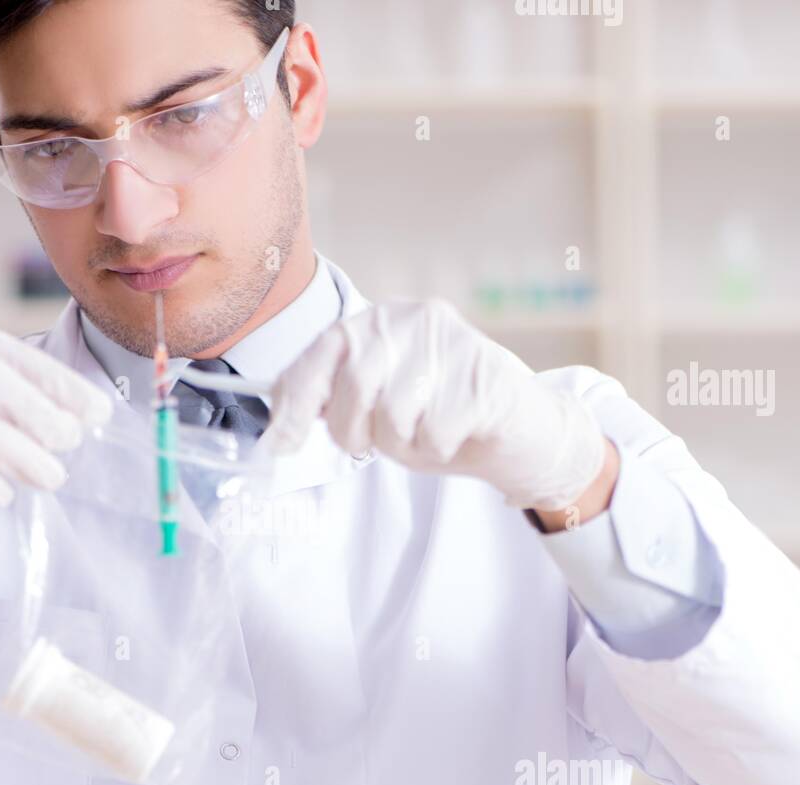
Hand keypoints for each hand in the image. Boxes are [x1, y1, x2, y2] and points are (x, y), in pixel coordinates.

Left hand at [263, 298, 607, 512]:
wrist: (520, 430)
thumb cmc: (439, 417)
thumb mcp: (377, 406)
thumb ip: (332, 402)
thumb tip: (279, 427)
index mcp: (378, 320)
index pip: (321, 351)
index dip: (295, 400)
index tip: (280, 442)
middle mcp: (412, 319)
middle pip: (353, 386)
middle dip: (355, 432)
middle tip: (377, 443)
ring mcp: (452, 343)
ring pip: (393, 414)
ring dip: (402, 444)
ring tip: (425, 432)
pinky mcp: (483, 377)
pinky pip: (433, 434)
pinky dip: (438, 450)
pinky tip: (457, 433)